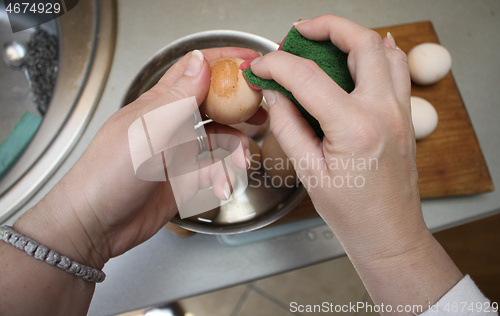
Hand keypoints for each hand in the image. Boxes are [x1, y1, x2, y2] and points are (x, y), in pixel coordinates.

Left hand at [14, 47, 263, 269]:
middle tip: (260, 112)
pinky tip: (221, 186)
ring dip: (236, 148)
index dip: (222, 61)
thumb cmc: (109, 173)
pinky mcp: (185, 179)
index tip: (250, 61)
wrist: (97, 225)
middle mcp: (171, 125)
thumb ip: (178, 98)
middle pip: (214, 105)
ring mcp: (179, 153)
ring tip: (243, 161)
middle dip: (239, 107)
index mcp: (159, 105)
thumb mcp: (148, 130)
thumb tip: (200, 61)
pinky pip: (215, 171)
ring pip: (220, 140)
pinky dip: (223, 177)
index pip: (193, 71)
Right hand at [250, 15, 422, 258]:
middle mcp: (384, 112)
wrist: (390, 233)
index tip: (261, 64)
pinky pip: (399, 70)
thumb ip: (289, 126)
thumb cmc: (352, 213)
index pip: (308, 77)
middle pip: (361, 44)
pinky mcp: (405, 116)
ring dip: (354, 36)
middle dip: (327, 27)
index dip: (277, 64)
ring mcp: (401, 111)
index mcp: (354, 128)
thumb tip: (275, 93)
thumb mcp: (309, 172)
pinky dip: (379, 53)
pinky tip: (359, 56)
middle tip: (299, 30)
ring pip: (386, 50)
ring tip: (326, 40)